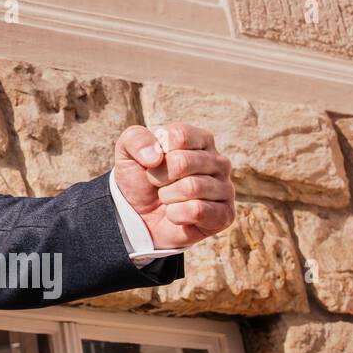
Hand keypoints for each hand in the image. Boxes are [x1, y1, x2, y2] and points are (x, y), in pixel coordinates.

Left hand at [113, 122, 234, 249]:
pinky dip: (176, 214)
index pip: (179, 136)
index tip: (153, 161)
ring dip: (167, 196)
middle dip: (158, 176)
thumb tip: (156, 156)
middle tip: (158, 184)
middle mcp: (219, 161)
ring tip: (167, 199)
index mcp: (200, 140)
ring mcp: (225, 188)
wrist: (139, 217)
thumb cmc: (140, 179)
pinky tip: (176, 214)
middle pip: (182, 161)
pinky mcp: (225, 215)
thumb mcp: (127, 152)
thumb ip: (136, 139)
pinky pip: (198, 211)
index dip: (156, 151)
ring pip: (190, 187)